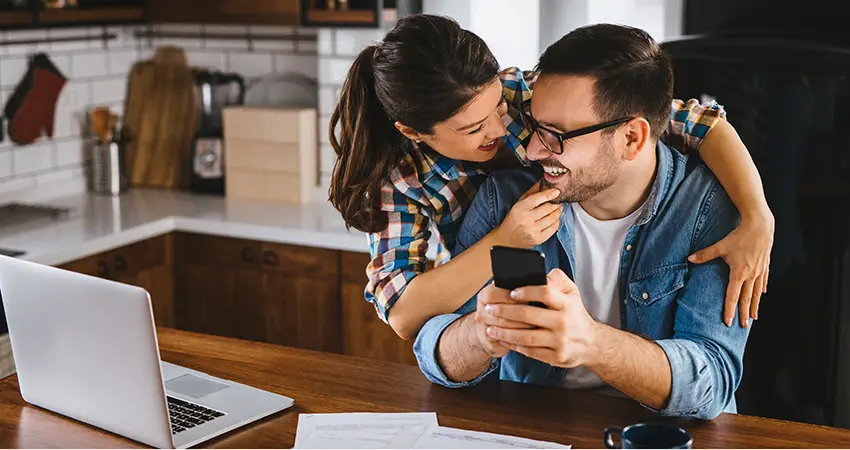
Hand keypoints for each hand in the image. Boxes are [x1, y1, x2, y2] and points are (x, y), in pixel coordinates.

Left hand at [482, 269, 597, 367]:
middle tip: (489, 309)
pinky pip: (530, 351)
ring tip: (490, 328)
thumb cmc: (575, 314)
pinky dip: (514, 346)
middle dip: (504, 311)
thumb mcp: (572, 292)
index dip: (526, 291)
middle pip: (528, 314)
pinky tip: (503, 340)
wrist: (591, 344)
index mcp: (567, 304)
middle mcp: (563, 322)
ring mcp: (560, 341)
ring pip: (525, 336)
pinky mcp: (556, 357)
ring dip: (504, 332)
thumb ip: (557, 279)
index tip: (510, 292)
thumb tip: (540, 274)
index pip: (544, 292)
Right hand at [492, 181, 561, 247]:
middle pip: (547, 208)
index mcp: (520, 209)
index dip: (548, 194)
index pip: (536, 199)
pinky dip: (557, 222)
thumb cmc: (514, 219)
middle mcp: (526, 220)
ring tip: (557, 209)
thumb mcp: (519, 203)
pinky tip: (554, 219)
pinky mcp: (538, 239)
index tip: (556, 191)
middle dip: (556, 203)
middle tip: (558, 201)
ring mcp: (533, 231)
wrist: (507, 239)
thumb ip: (532, 192)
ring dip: (558, 212)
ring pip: (552, 218)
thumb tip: (544, 181)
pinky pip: (553, 228)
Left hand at [688, 212, 773, 327]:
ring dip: (755, 305)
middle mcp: (751, 275)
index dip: (730, 310)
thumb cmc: (739, 236)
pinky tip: (762, 295)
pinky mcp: (765, 266)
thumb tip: (689, 259)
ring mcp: (760, 271)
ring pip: (757, 293)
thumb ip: (705, 254)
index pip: (733, 296)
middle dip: (744, 313)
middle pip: (747, 299)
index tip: (728, 322)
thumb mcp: (721, 246)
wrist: (760, 226)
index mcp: (739, 273)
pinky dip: (761, 290)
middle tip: (743, 326)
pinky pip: (763, 281)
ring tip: (753, 317)